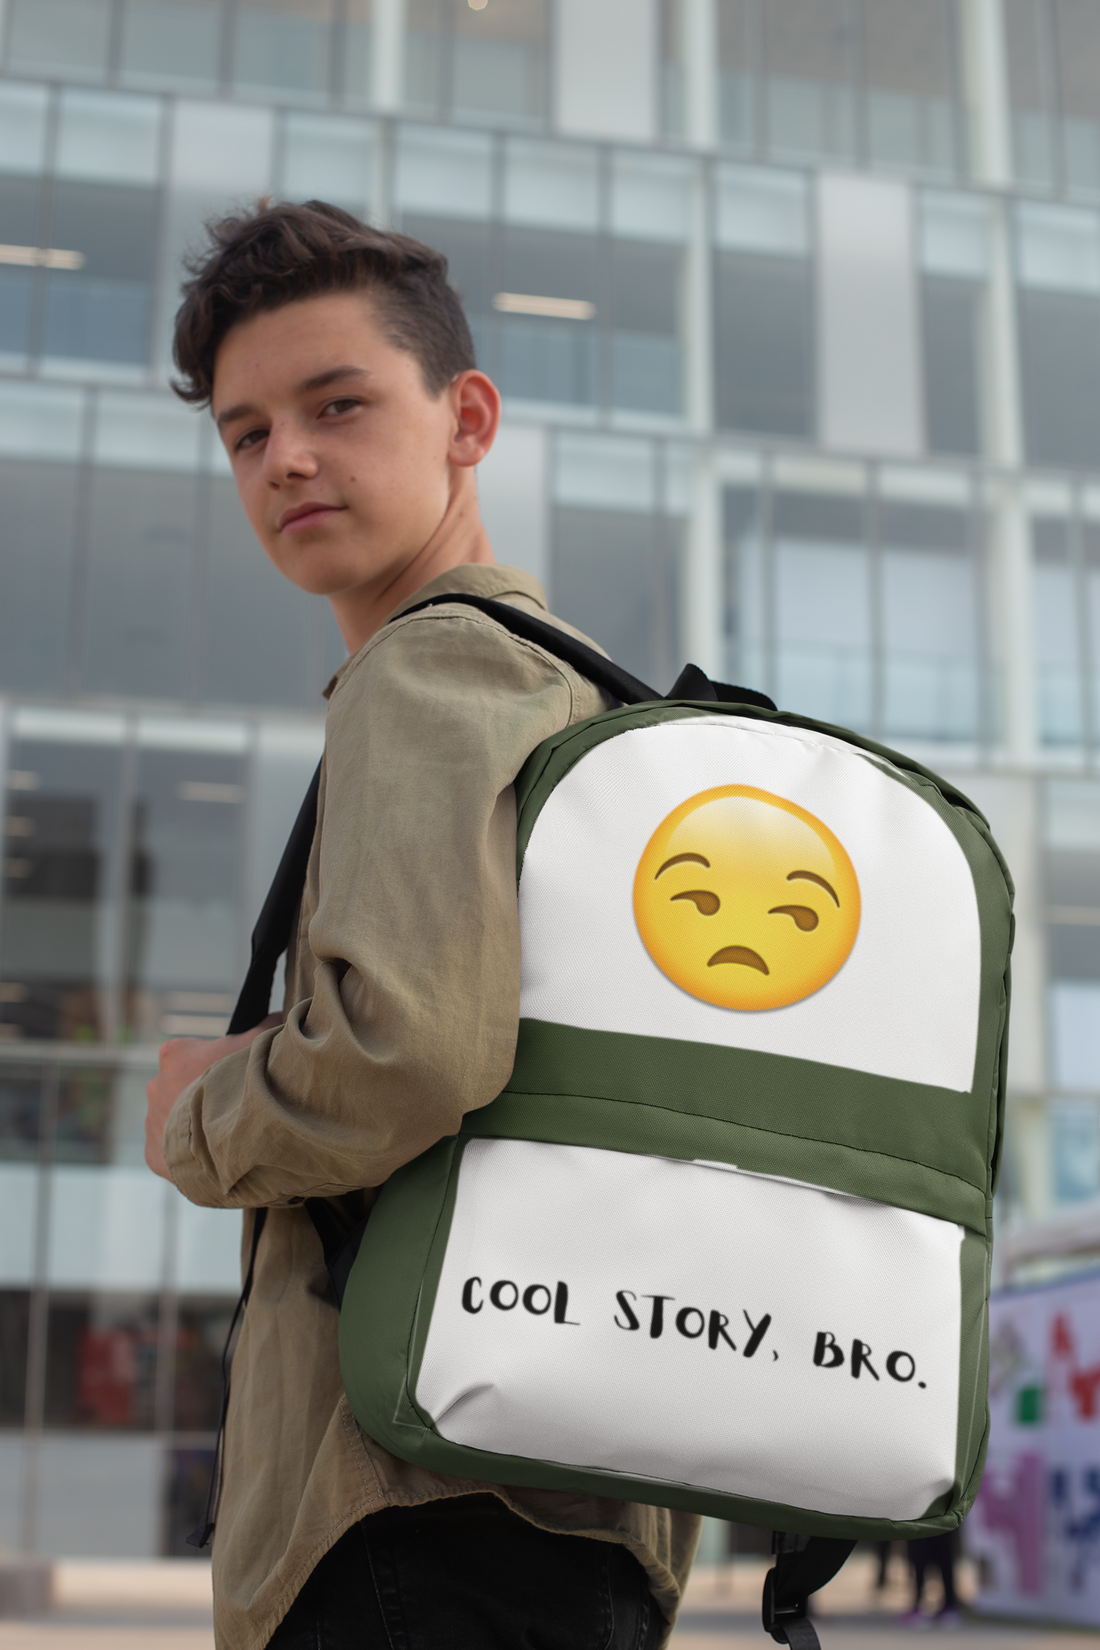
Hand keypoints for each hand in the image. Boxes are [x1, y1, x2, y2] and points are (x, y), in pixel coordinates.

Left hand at [145, 1013, 282, 1180]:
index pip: (193, 1053)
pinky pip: (169, 1150)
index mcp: (173, 1054)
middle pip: (183, 1086)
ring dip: (194, 1122)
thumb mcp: (256, 1048)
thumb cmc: (238, 1087)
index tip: (232, 1076)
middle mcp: (155, 1085)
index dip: (216, 1064)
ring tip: (221, 1134)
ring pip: (175, 1118)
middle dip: (202, 1094)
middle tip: (230, 1105)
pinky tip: (209, 1154)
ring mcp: (152, 1121)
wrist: (225, 1142)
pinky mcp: (152, 1153)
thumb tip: (279, 1014)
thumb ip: (264, 1028)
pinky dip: (186, 1152)